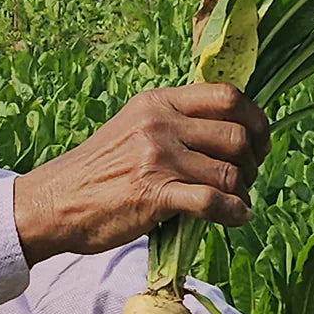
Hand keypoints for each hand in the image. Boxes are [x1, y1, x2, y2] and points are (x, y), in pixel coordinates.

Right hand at [11, 83, 269, 264]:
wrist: (54, 202)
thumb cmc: (98, 171)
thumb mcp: (133, 128)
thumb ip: (175, 124)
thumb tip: (231, 134)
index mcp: (157, 102)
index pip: (227, 95)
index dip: (256, 119)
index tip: (259, 142)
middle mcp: (159, 124)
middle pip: (237, 134)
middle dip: (252, 161)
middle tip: (245, 179)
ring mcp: (156, 158)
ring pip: (230, 171)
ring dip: (243, 191)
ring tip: (235, 201)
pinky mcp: (154, 195)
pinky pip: (214, 202)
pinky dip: (235, 213)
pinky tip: (236, 218)